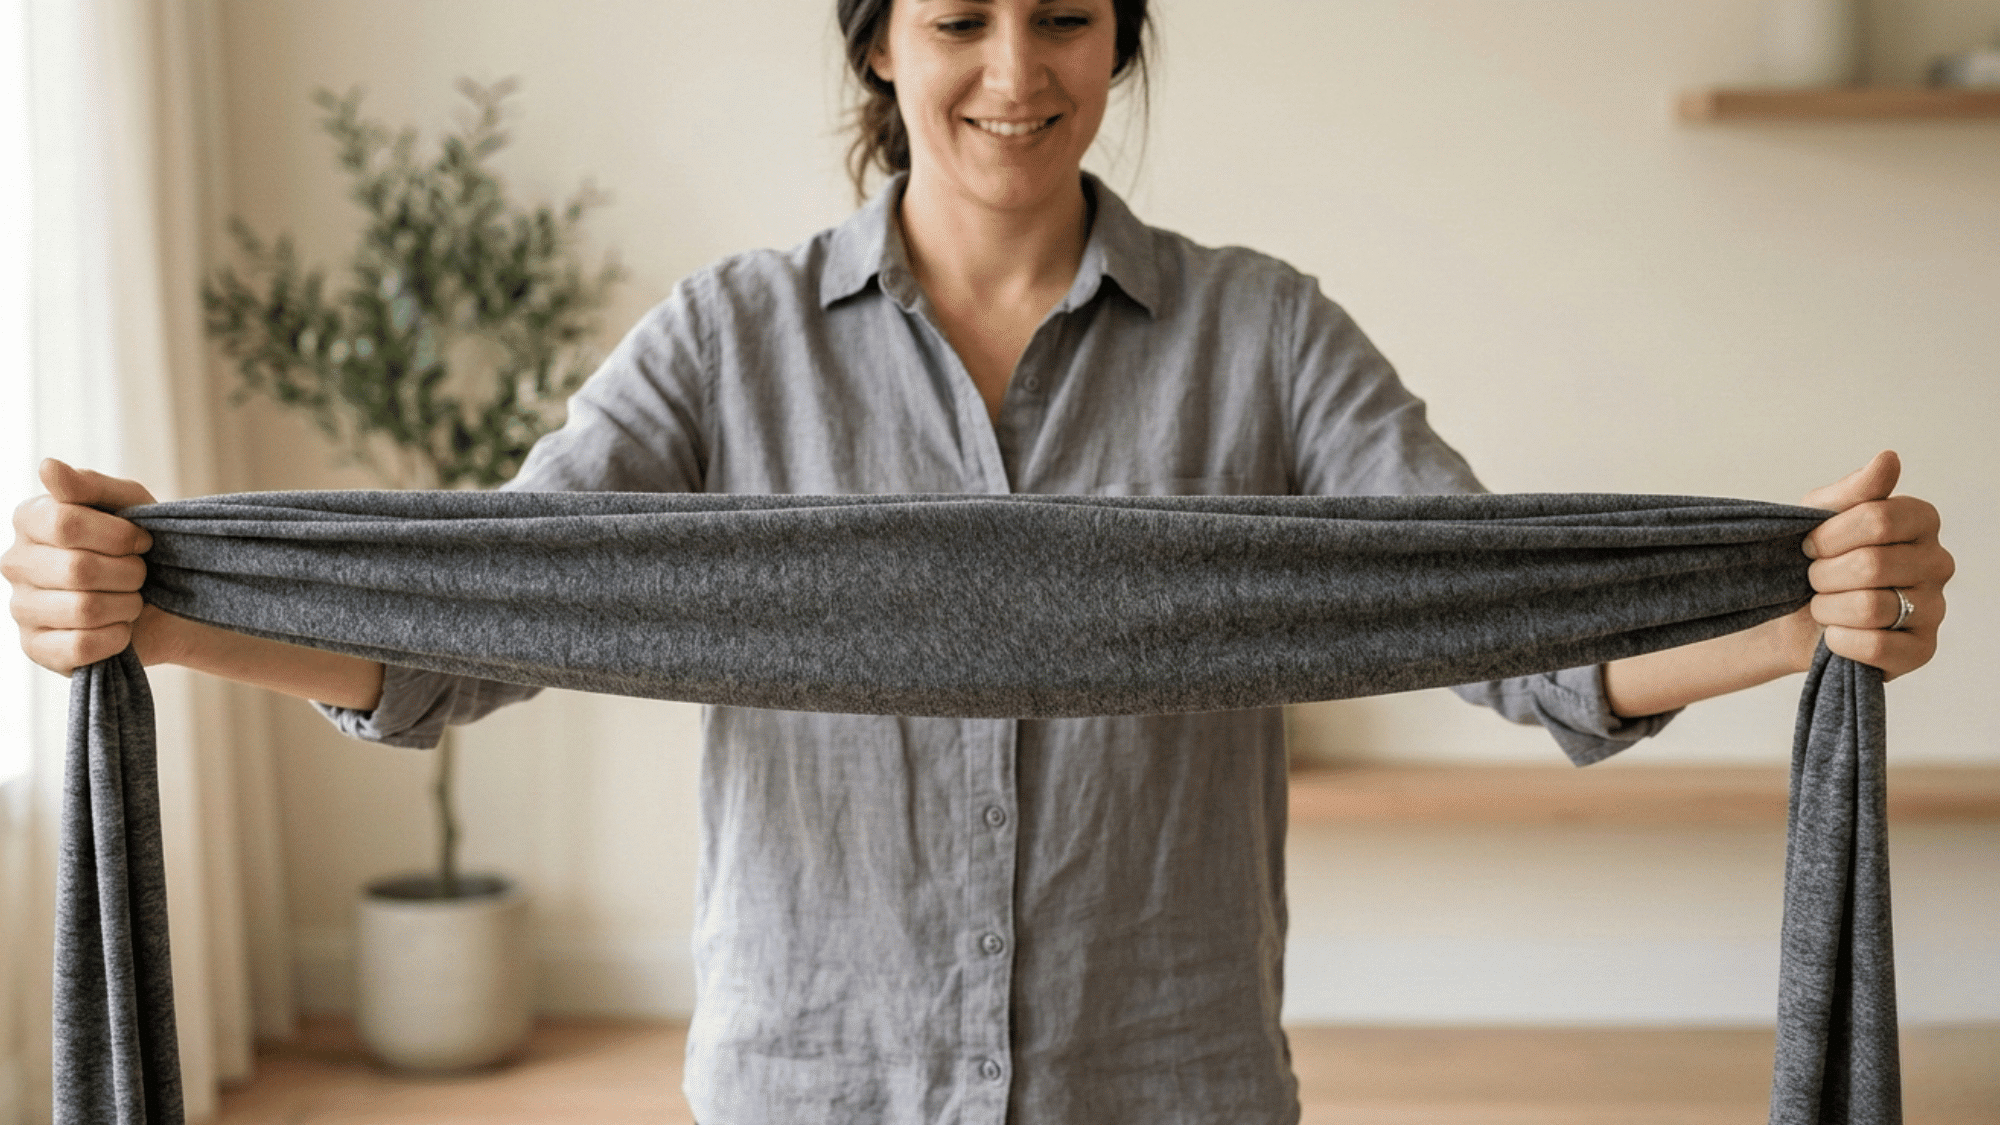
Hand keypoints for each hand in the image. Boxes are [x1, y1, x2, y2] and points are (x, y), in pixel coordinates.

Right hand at [3, 459, 175, 673]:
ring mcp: (21, 608)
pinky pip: (82, 646)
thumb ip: (90, 485)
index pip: (66, 523)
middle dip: (130, 573)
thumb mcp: (129, 504)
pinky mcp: (36, 649)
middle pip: (79, 569)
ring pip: (84, 610)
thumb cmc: (141, 547)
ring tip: (131, 600)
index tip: (142, 541)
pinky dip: (117, 637)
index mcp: (31, 519)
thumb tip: (47, 466)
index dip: (119, 536)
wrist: (163, 604)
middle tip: (140, 574)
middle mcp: (15, 562)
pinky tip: (121, 628)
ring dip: (127, 605)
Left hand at [1795, 450, 1952, 679]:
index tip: (1811, 545)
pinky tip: (1835, 634)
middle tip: (1815, 579)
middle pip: (1871, 565)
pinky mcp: (1923, 650)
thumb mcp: (1821, 514)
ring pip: (1870, 607)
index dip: (1828, 536)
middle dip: (1823, 574)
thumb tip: (1889, 459)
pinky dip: (1840, 640)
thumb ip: (1855, 489)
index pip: (1877, 518)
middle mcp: (1939, 562)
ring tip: (1824, 606)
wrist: (1795, 614)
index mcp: (1921, 520)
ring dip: (1827, 608)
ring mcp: (1935, 608)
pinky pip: (1877, 646)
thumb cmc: (1815, 558)